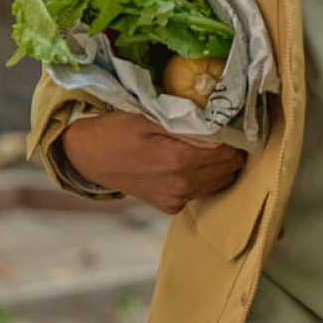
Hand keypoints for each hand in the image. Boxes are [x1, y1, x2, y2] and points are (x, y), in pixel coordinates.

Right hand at [62, 111, 245, 213]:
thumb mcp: (149, 116)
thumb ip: (187, 121)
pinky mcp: (171, 206)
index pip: (228, 149)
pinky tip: (195, 161)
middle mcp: (182, 185)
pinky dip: (206, 176)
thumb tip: (220, 122)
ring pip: (221, 181)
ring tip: (215, 144)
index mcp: (178, 160)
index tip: (233, 119)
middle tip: (228, 130)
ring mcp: (177, 199)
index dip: (235, 133)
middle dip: (233, 149)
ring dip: (223, 164)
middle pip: (230, 167)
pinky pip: (203, 191)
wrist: (87, 156)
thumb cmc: (116, 130)